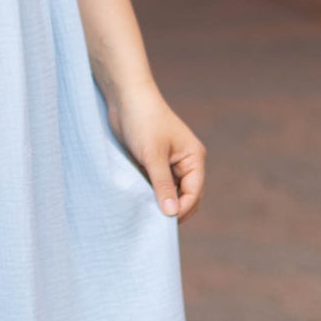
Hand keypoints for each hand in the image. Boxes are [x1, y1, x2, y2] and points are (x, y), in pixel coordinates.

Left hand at [107, 81, 206, 223]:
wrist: (125, 98)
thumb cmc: (143, 121)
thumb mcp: (153, 155)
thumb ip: (162, 185)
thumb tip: (171, 213)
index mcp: (194, 159)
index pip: (193, 194)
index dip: (180, 210)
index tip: (162, 222)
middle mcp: (186, 163)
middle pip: (186, 197)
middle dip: (173, 210)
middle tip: (152, 222)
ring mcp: (170, 164)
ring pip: (170, 193)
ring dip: (160, 203)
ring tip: (144, 213)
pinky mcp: (154, 163)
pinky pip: (157, 186)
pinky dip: (151, 194)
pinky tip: (139, 201)